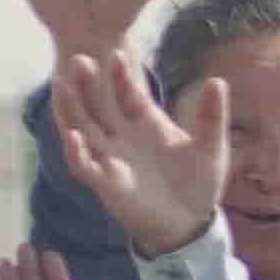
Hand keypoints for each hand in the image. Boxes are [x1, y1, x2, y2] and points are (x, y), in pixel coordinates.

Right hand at [51, 45, 229, 258]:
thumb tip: (218, 81)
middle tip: (78, 59)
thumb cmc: (198, 183)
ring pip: (81, 129)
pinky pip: (85, 166)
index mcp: (145, 123)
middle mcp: (122, 137)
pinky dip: (77, 152)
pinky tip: (73, 137)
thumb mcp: (210, 147)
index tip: (116, 56)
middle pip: (96, 106)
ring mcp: (111, 159)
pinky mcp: (106, 184)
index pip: (127, 94)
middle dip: (85, 85)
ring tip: (61, 86)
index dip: (120, 77)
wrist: (191, 224)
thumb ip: (211, 116)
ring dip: (69, 109)